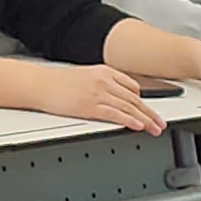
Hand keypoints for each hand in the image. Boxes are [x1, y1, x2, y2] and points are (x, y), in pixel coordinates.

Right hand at [26, 59, 164, 133]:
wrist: (40, 84)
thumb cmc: (57, 83)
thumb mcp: (85, 77)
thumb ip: (102, 84)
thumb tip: (113, 96)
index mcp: (104, 72)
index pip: (133, 86)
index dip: (143, 101)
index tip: (150, 111)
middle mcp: (104, 81)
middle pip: (135, 98)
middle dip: (150, 113)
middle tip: (160, 123)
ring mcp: (98, 93)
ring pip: (129, 107)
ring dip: (145, 120)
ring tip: (154, 129)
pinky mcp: (90, 106)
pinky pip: (115, 114)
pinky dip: (129, 120)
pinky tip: (138, 126)